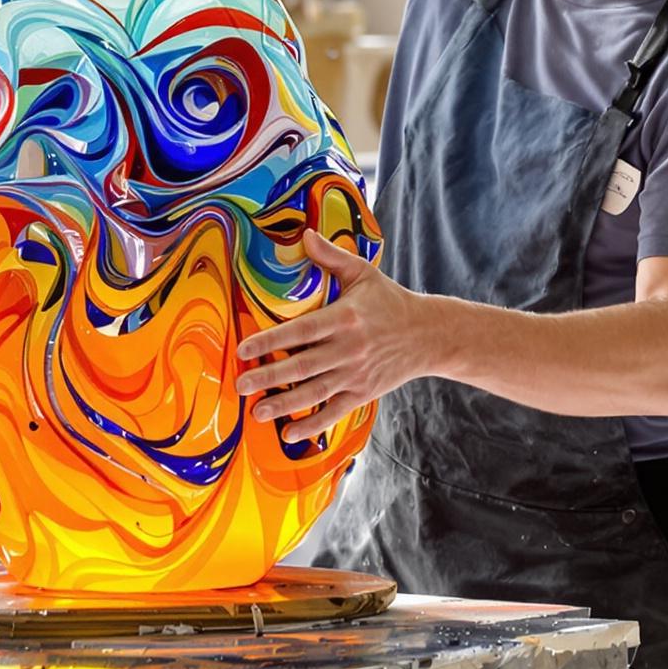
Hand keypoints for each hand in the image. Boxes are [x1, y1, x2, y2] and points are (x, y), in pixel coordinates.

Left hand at [234, 231, 429, 443]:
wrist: (427, 335)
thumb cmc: (389, 301)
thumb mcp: (363, 273)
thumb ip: (332, 256)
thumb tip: (305, 234)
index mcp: (345, 317)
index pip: (302, 330)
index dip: (272, 340)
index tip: (245, 348)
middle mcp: (349, 348)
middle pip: (302, 365)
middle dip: (269, 377)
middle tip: (240, 384)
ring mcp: (356, 374)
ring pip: (314, 392)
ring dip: (284, 404)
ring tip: (257, 412)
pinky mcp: (363, 392)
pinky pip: (334, 411)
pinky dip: (312, 425)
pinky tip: (289, 434)